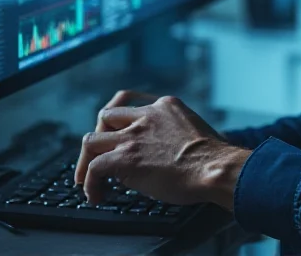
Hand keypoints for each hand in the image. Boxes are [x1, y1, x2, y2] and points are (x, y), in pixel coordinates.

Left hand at [75, 93, 250, 208]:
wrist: (214, 167)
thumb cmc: (212, 157)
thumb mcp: (194, 129)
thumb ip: (176, 132)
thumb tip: (169, 151)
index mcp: (165, 106)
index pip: (130, 104)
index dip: (119, 124)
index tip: (117, 138)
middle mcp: (146, 115)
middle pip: (105, 117)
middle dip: (99, 138)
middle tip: (99, 158)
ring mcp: (134, 135)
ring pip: (91, 140)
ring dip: (87, 161)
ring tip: (88, 180)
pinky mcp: (125, 158)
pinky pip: (94, 168)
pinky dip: (89, 183)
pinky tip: (97, 196)